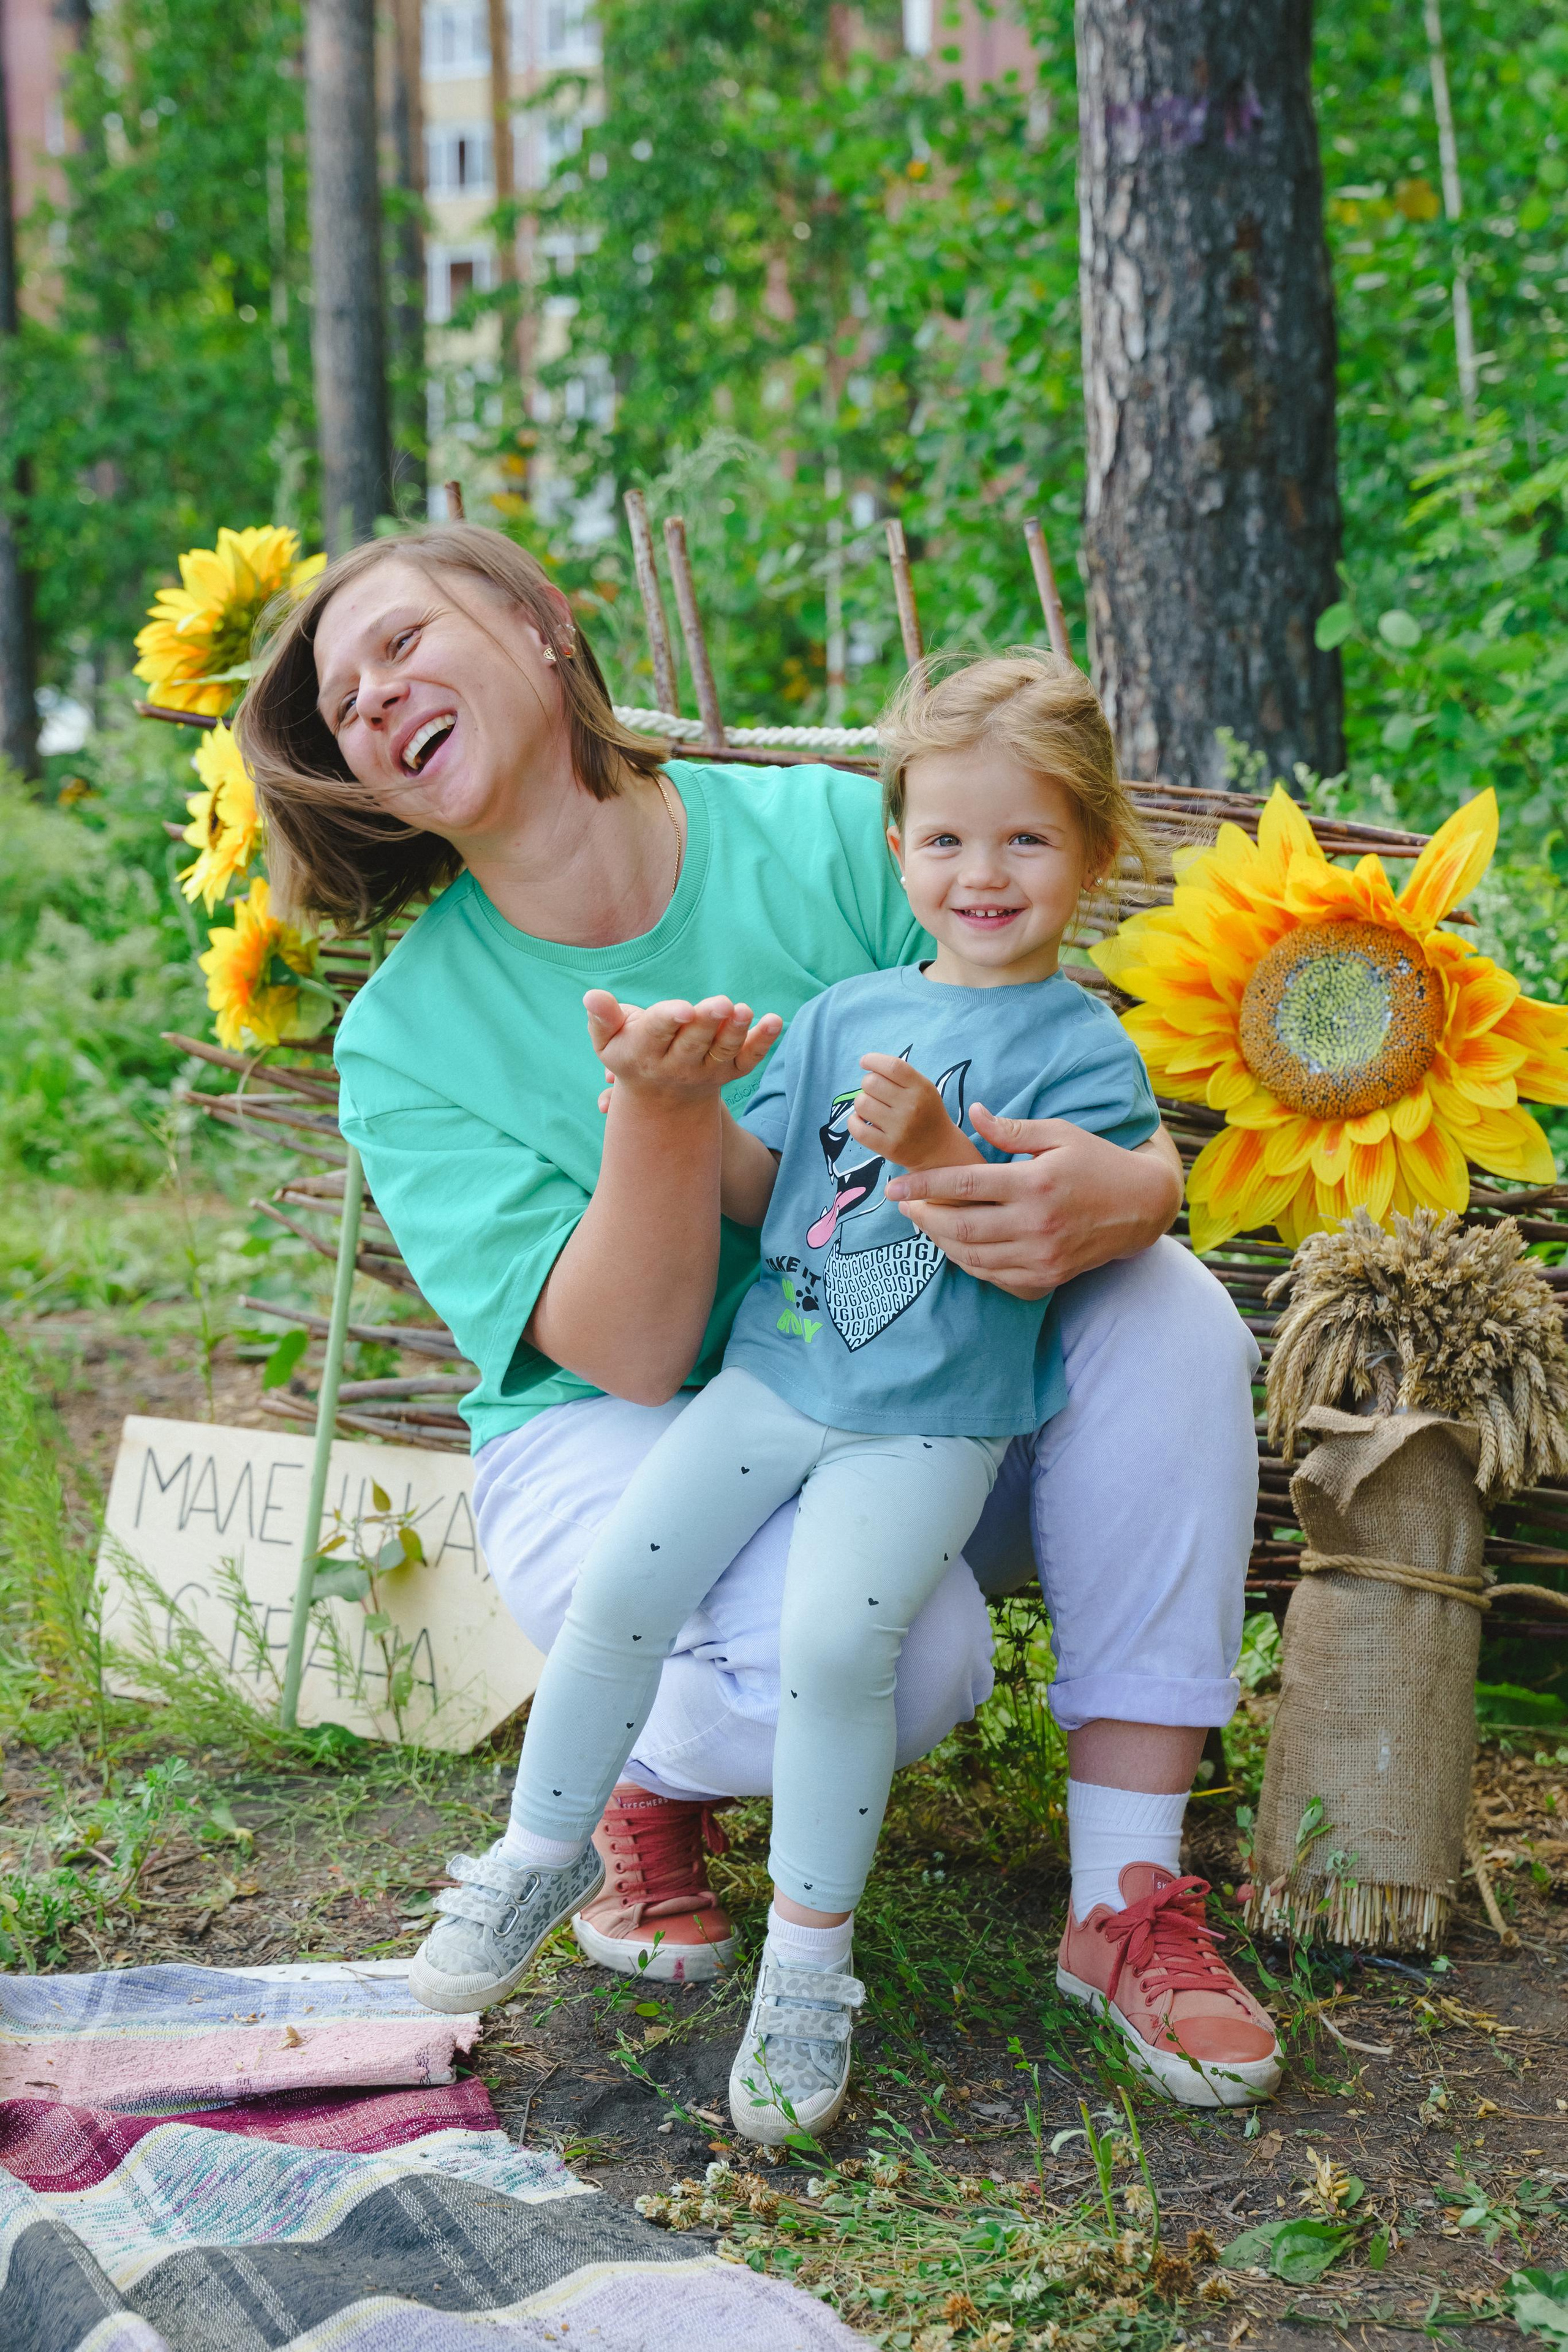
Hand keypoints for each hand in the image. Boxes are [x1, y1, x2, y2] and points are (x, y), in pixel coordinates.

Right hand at [584, 989, 780, 1106]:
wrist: (661, 1101)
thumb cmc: (631, 1055)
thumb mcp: (609, 1042)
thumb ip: (603, 1018)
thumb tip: (591, 995)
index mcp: (645, 1054)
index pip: (656, 1034)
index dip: (668, 1020)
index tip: (681, 1008)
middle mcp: (677, 1066)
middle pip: (693, 1043)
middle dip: (707, 1023)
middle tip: (720, 1003)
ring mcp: (707, 1071)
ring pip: (723, 1051)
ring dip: (736, 1032)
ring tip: (745, 1010)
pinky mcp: (731, 1072)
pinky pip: (749, 1059)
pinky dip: (764, 1042)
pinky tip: (776, 1020)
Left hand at [846, 1052, 981, 1172]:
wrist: (939, 1150)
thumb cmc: (925, 1113)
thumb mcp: (923, 1089)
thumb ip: (900, 1075)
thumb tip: (868, 1064)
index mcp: (921, 1088)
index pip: (892, 1066)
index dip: (873, 1060)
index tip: (864, 1062)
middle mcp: (912, 1106)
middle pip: (871, 1082)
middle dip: (867, 1085)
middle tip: (875, 1094)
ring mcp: (901, 1128)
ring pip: (861, 1103)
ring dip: (861, 1103)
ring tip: (871, 1109)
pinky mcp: (890, 1147)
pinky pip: (857, 1129)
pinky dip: (853, 1122)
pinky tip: (860, 1121)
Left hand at [884, 1109, 1182, 1295]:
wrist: (1141, 1207)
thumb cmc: (1097, 1162)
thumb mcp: (1059, 1134)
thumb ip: (1012, 1129)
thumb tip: (973, 1112)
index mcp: (1034, 1183)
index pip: (963, 1185)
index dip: (922, 1186)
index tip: (894, 1186)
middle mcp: (1035, 1223)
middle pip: (960, 1226)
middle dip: (922, 1215)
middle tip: (904, 1204)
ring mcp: (1041, 1255)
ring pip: (971, 1255)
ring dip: (939, 1240)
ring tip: (924, 1221)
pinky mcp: (1046, 1275)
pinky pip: (993, 1275)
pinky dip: (966, 1262)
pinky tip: (954, 1244)